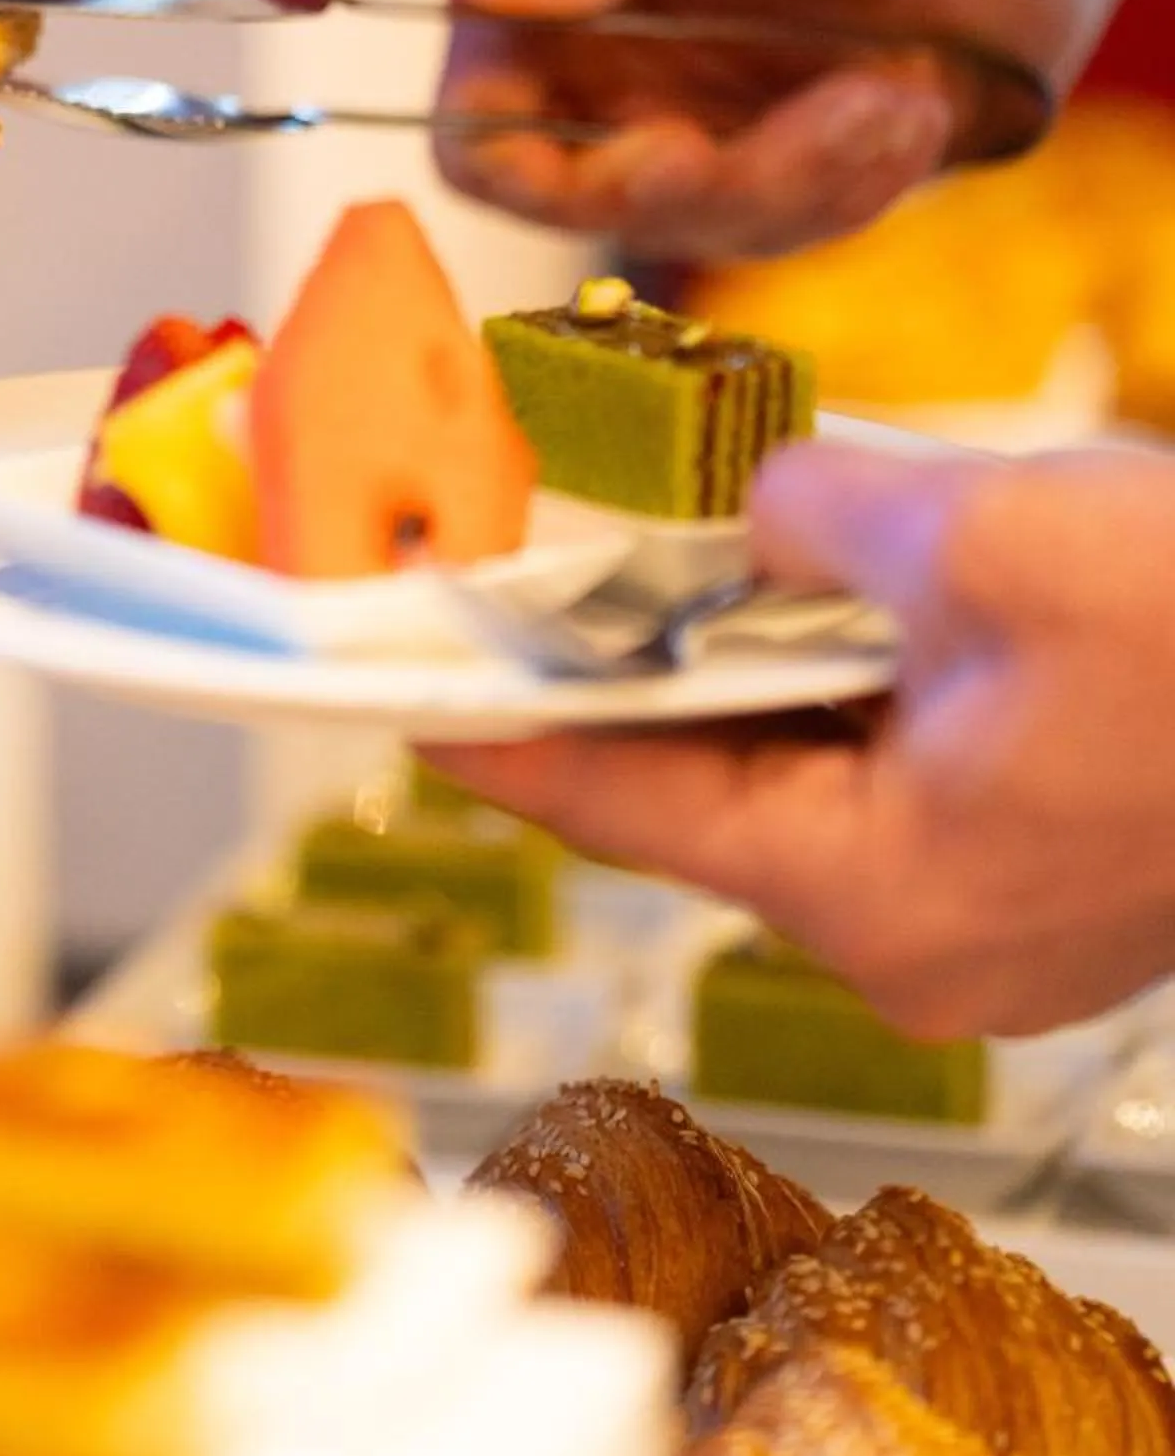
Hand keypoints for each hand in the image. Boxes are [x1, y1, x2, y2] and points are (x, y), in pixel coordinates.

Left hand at [423, 441, 1174, 1034]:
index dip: (505, 739)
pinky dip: (850, 685)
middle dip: (634, 679)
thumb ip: (814, 518)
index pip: (628, 810)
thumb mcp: (977, 536)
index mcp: (880, 896)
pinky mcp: (1057, 870)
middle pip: (715, 794)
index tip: (400, 702)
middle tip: (523, 592)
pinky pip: (901, 774)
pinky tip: (820, 592)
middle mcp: (923, 942)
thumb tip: (756, 514)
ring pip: (814, 777)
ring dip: (752, 670)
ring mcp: (999, 920)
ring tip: (664, 567)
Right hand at [438, 0, 1174, 255]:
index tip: (643, 143)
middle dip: (700, 181)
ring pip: (701, 230)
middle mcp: (608, 78)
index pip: (474, 125)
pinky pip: (793, 234)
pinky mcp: (796, 180)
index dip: (519, 161)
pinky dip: (860, 179)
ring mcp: (701, 136)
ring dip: (808, 174)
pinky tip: (916, 103)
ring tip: (896, 87)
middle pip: (584, 206)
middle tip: (814, 117)